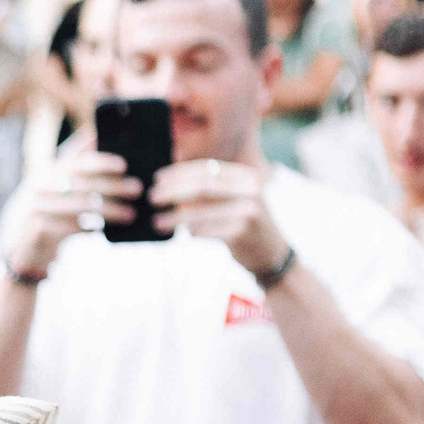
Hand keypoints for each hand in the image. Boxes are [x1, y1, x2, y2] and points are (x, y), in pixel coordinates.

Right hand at [5, 146, 141, 276]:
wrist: (19, 250)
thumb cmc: (46, 214)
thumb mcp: (54, 188)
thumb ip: (72, 164)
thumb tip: (94, 136)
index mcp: (46, 173)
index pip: (76, 163)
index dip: (101, 162)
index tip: (124, 165)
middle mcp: (39, 188)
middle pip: (82, 184)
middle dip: (113, 186)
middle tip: (137, 189)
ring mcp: (34, 209)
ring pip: (79, 207)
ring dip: (109, 210)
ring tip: (130, 214)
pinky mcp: (35, 231)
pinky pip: (69, 228)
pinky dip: (88, 228)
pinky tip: (103, 230)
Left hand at [149, 157, 286, 276]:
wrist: (271, 254)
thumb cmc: (242, 224)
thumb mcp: (231, 199)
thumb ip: (208, 188)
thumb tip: (169, 180)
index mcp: (245, 175)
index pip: (207, 169)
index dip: (179, 172)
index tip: (158, 179)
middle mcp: (250, 188)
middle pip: (203, 185)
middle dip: (174, 191)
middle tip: (152, 197)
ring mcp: (249, 210)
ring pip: (203, 210)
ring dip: (176, 216)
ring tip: (157, 222)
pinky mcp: (244, 231)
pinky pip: (209, 231)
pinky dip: (193, 232)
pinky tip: (182, 234)